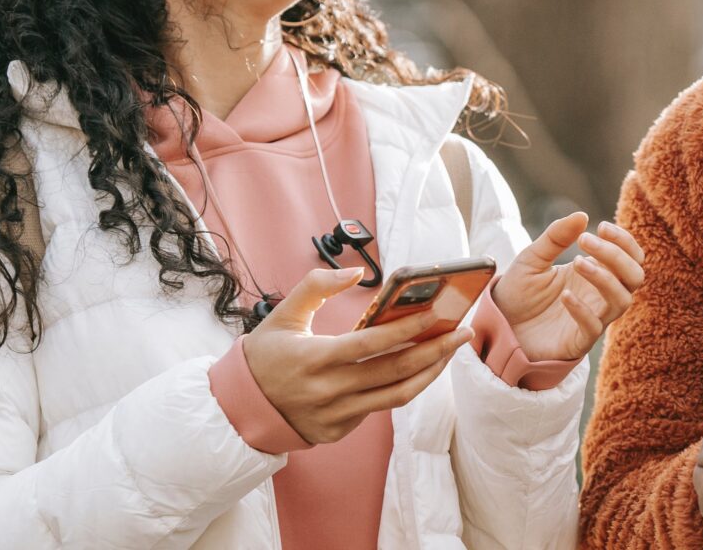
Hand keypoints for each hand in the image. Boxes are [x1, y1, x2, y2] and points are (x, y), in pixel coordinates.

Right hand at [243, 267, 472, 444]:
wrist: (239, 409)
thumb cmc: (264, 356)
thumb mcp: (281, 315)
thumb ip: (315, 286)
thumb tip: (354, 272)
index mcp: (314, 359)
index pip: (370, 345)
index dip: (406, 330)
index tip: (437, 315)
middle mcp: (329, 391)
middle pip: (394, 373)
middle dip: (434, 351)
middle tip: (462, 332)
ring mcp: (336, 415)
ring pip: (396, 396)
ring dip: (430, 373)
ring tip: (451, 351)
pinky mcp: (339, 430)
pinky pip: (380, 407)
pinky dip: (404, 387)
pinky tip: (421, 367)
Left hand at [492, 213, 645, 361]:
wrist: (497, 325)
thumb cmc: (519, 292)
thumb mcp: (533, 258)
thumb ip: (556, 237)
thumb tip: (582, 215)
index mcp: (596, 271)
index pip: (630, 256)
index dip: (623, 240)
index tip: (600, 226)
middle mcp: (600, 295)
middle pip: (635, 276)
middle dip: (617, 255)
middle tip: (585, 240)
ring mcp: (593, 318)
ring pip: (622, 300)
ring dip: (605, 278)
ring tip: (576, 262)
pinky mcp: (578, 341)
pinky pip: (594, 327)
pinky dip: (583, 310)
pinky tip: (564, 296)